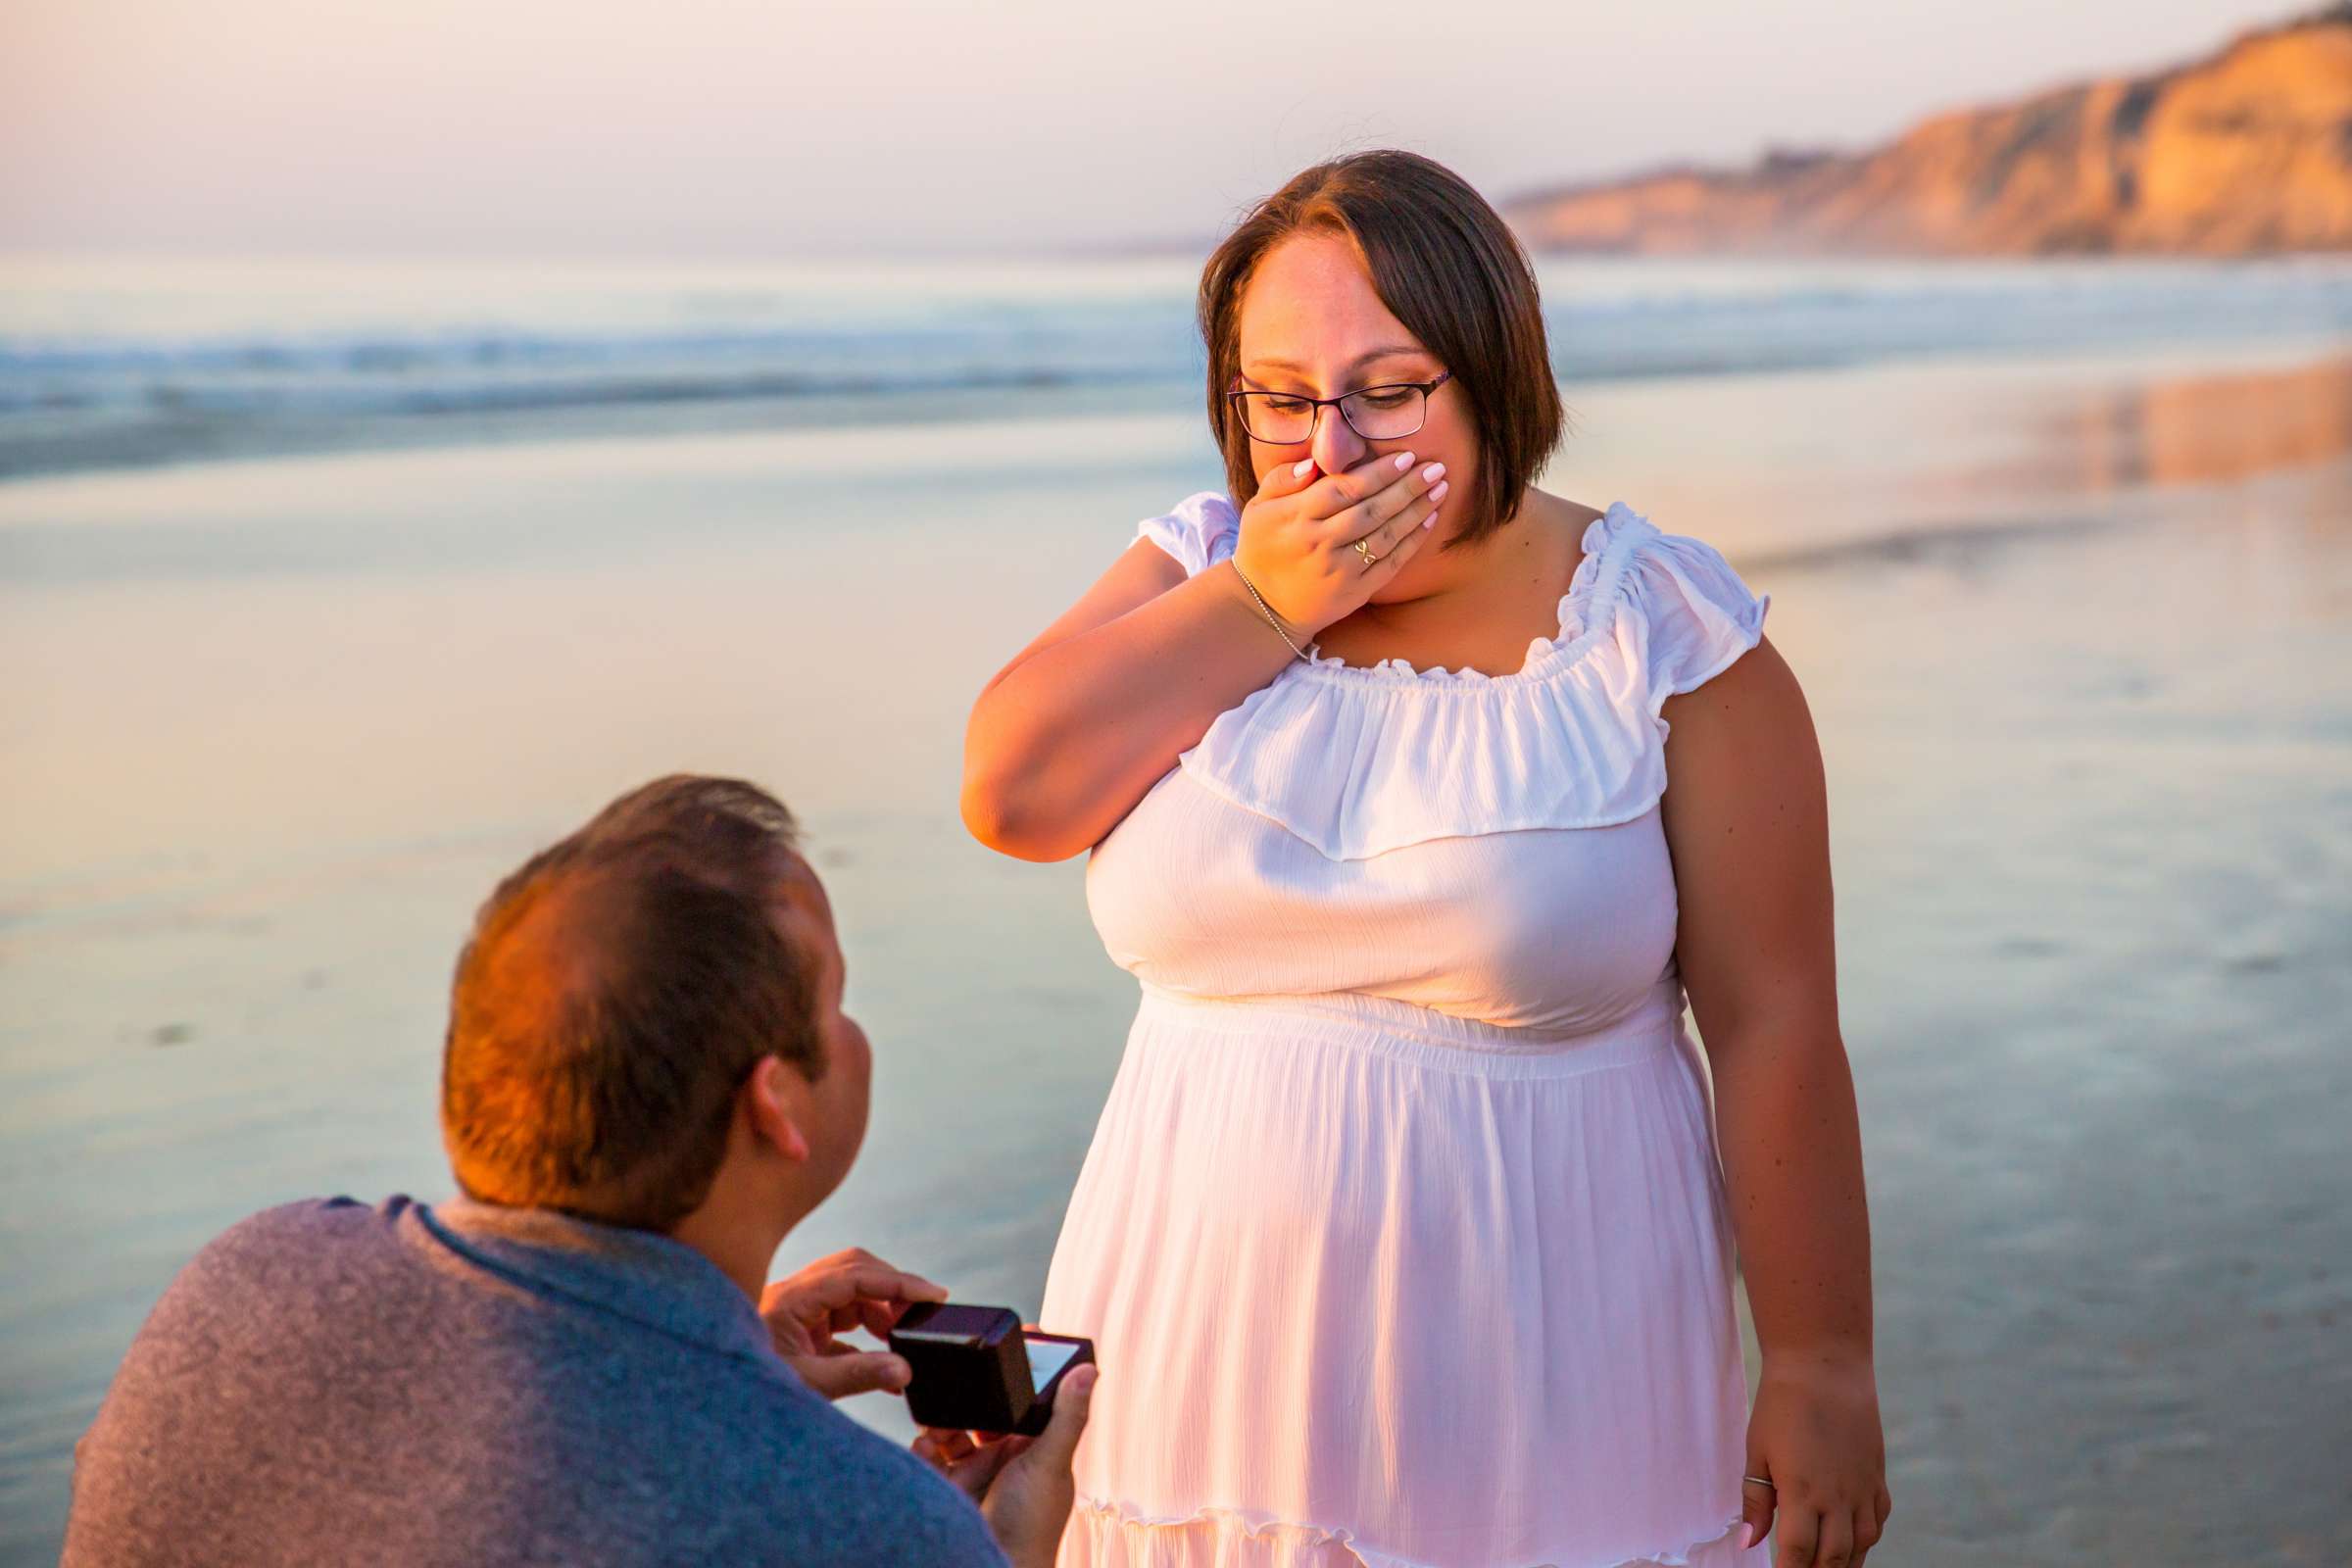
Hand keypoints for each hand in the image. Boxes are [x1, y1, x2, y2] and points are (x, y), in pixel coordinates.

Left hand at [758, 1247, 947, 1400]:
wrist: (712, 1407)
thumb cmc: (751, 1392)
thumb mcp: (809, 1386)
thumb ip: (859, 1375)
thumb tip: (906, 1371)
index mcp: (792, 1299)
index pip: (856, 1276)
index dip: (899, 1282)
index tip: (935, 1294)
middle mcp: (795, 1295)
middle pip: (855, 1270)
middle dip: (891, 1289)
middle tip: (922, 1315)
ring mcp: (796, 1309)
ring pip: (850, 1293)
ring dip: (880, 1313)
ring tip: (901, 1344)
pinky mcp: (799, 1328)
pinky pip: (841, 1319)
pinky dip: (866, 1336)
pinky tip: (883, 1364)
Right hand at [913, 1362, 1097, 1567]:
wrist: (993, 1566)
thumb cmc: (1034, 1526)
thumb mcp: (1051, 1464)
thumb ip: (1066, 1417)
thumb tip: (1089, 1371)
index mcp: (1035, 1445)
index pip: (1022, 1401)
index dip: (1009, 1380)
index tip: (996, 1353)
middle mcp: (1005, 1455)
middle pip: (982, 1412)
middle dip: (965, 1400)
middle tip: (953, 1388)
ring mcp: (977, 1471)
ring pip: (952, 1432)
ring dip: (939, 1422)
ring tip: (933, 1422)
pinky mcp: (950, 1487)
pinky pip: (931, 1458)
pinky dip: (923, 1449)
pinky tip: (924, 1446)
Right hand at [1231, 450, 1449, 632]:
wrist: (1263, 606)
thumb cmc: (1262, 548)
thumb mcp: (1259, 508)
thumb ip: (1282, 479)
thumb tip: (1314, 462)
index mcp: (1297, 516)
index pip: (1345, 488)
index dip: (1379, 472)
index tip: (1406, 457)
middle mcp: (1319, 542)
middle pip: (1372, 509)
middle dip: (1408, 486)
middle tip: (1436, 467)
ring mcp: (1339, 569)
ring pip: (1386, 535)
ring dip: (1417, 510)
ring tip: (1440, 488)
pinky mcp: (1354, 591)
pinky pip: (1390, 563)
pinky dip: (1412, 541)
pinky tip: (1429, 520)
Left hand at [1740, 1352, 1890, 1565]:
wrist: (1825, 1367)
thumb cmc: (1782, 1406)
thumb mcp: (1757, 1451)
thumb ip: (1756, 1501)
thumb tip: (1748, 1543)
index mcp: (1803, 1493)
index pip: (1798, 1554)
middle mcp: (1839, 1497)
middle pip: (1833, 1558)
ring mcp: (1863, 1488)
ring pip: (1862, 1545)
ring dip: (1844, 1564)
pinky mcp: (1877, 1476)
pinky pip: (1878, 1521)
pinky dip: (1866, 1539)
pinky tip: (1852, 1541)